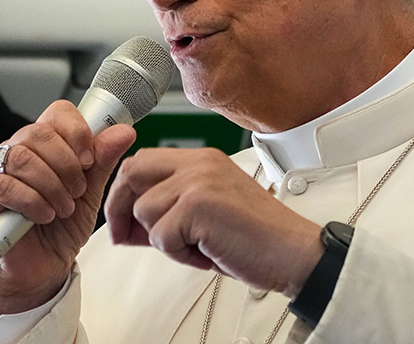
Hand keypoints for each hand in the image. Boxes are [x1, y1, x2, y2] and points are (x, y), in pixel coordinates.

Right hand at [0, 100, 135, 319]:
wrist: (43, 269)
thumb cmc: (62, 228)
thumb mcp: (91, 192)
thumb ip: (103, 161)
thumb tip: (123, 132)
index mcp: (44, 144)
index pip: (57, 113)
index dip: (77, 131)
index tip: (90, 160)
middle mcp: (16, 151)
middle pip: (39, 132)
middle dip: (67, 164)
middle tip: (78, 191)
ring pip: (21, 157)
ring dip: (51, 185)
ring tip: (63, 208)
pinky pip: (3, 185)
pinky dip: (31, 200)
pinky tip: (43, 215)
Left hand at [105, 147, 323, 298]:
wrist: (293, 253)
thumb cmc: (257, 237)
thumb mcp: (207, 213)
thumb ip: (169, 209)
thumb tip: (125, 223)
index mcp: (203, 159)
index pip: (143, 161)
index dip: (124, 192)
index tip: (121, 221)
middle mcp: (200, 163)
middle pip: (132, 173)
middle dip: (120, 209)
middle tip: (125, 237)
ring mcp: (199, 181)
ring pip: (144, 211)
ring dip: (162, 240)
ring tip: (196, 246)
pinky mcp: (198, 205)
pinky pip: (161, 236)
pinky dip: (178, 254)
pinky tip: (205, 252)